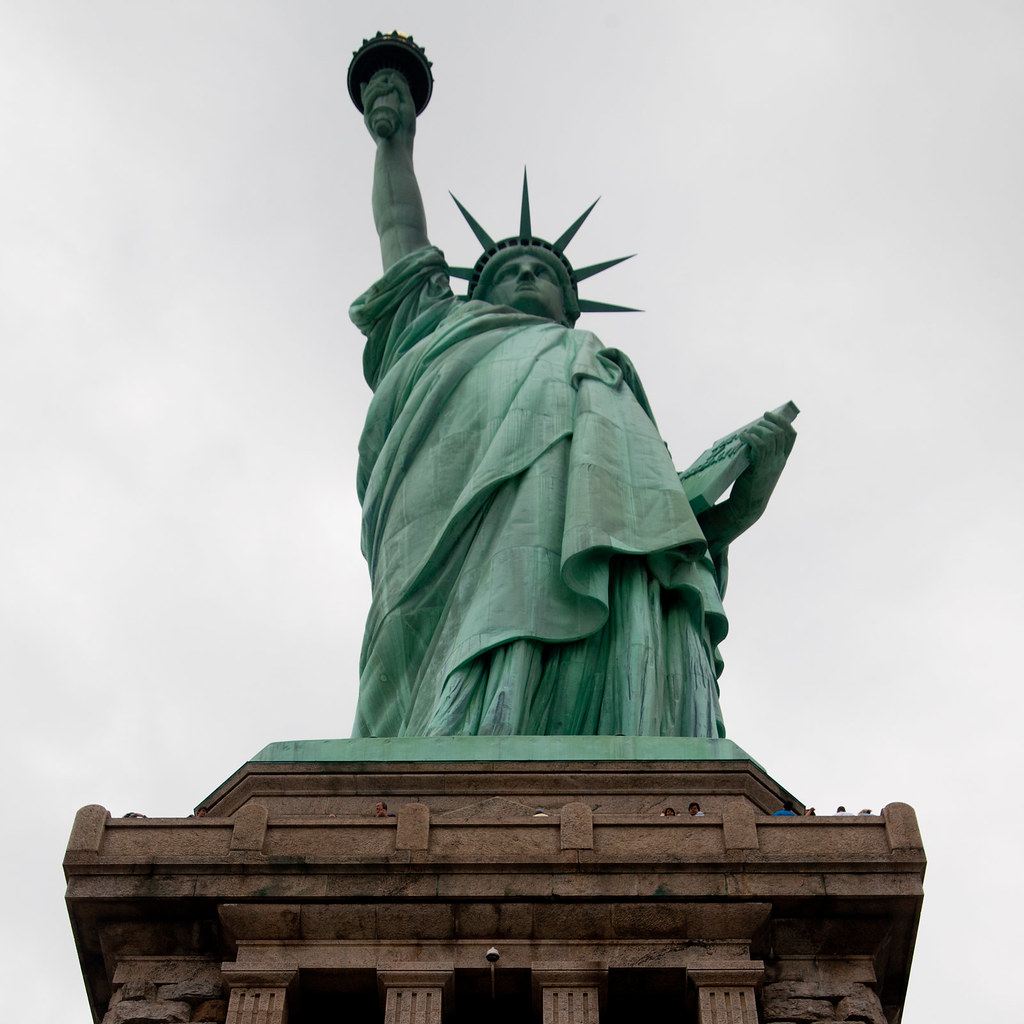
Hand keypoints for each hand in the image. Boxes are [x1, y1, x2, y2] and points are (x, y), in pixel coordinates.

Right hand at [361, 70, 416, 145]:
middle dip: (378, 81)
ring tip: (390, 86)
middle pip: (370, 90)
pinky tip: (385, 88)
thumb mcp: (408, 105)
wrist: (401, 144)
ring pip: (368, 93)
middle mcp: (373, 112)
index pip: (373, 93)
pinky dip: (375, 91)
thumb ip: (403, 90)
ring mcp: (369, 115)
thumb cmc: (406, 129)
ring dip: (378, 84)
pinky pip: (368, 100)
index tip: (386, 77)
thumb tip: (392, 75)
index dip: (375, 82)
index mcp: (381, 109)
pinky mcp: (368, 118)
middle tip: (389, 81)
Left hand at [726, 410, 796, 531]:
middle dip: (767, 422)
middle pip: (780, 432)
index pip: (791, 435)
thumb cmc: (750, 487)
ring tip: (747, 432)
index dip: (782, 421)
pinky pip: (759, 445)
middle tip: (755, 423)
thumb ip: (761, 455)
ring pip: (770, 436)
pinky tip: (742, 437)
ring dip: (757, 429)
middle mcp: (779, 461)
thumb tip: (750, 436)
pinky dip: (750, 437)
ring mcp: (770, 464)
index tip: (769, 414)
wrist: (747, 507)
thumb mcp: (761, 468)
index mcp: (782, 460)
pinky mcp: (758, 467)